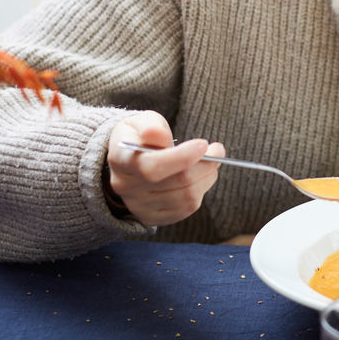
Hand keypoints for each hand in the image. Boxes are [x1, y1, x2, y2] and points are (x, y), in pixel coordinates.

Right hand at [106, 111, 223, 226]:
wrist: (129, 158)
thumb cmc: (140, 135)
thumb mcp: (141, 121)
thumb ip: (151, 126)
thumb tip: (158, 136)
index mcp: (120, 161)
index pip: (152, 167)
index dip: (181, 158)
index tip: (203, 144)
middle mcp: (127, 187)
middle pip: (176, 183)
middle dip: (204, 165)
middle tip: (218, 149)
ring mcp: (139, 206)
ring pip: (185, 197)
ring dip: (207, 177)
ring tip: (210, 161)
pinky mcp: (153, 217)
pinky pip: (186, 209)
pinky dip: (201, 190)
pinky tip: (202, 176)